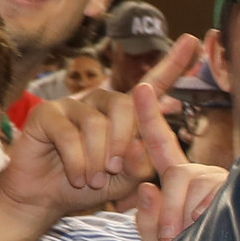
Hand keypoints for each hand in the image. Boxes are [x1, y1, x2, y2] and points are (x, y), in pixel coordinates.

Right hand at [0, 30, 202, 221]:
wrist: (47, 199)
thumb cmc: (91, 186)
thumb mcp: (125, 180)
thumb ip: (140, 163)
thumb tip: (142, 143)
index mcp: (126, 114)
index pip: (152, 84)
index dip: (172, 64)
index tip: (193, 41)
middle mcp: (101, 102)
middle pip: (125, 107)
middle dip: (123, 143)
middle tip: (113, 170)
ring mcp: (73, 104)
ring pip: (97, 124)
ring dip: (97, 160)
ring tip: (92, 180)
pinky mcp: (46, 113)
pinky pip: (70, 135)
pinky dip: (78, 162)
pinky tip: (77, 177)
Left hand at [125, 81, 227, 240]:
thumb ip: (144, 218)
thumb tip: (147, 186)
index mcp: (180, 182)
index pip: (160, 147)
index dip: (149, 117)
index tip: (139, 89)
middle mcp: (204, 177)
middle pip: (177, 173)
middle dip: (168, 206)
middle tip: (168, 236)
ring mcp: (223, 185)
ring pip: (191, 183)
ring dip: (182, 216)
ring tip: (189, 239)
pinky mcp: (239, 194)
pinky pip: (212, 194)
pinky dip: (202, 216)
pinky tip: (209, 230)